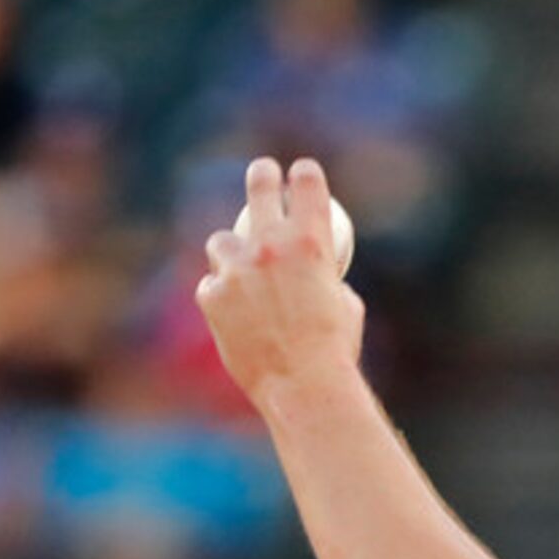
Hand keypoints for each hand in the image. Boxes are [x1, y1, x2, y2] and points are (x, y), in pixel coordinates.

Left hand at [196, 157, 363, 412]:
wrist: (304, 386)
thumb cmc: (335, 351)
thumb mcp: (346, 306)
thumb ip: (325, 280)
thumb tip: (317, 275)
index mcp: (312, 242)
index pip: (307, 186)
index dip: (305, 174)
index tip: (301, 171)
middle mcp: (271, 246)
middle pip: (259, 189)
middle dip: (262, 174)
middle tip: (263, 172)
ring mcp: (237, 268)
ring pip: (221, 242)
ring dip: (229, 251)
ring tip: (238, 269)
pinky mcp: (212, 295)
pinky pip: (211, 287)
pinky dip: (221, 297)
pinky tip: (234, 318)